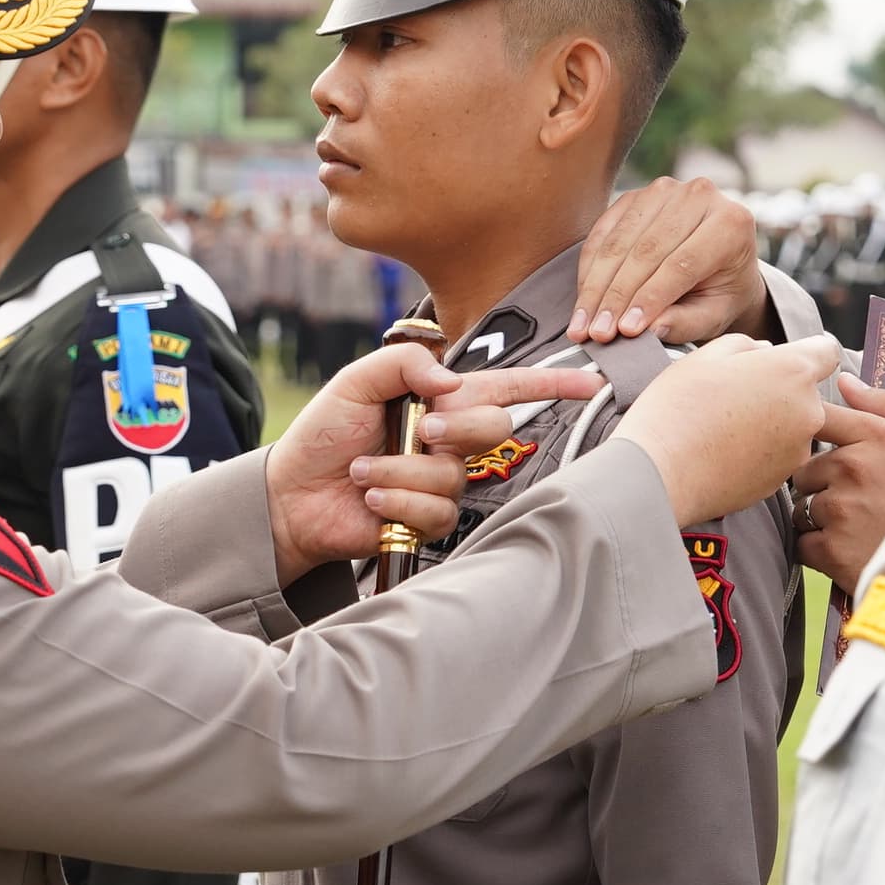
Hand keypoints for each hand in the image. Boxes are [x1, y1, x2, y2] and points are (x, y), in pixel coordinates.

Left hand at [264, 351, 602, 576]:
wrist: (292, 494)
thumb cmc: (325, 434)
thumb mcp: (357, 381)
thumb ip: (404, 364)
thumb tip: (450, 380)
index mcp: (442, 400)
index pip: (508, 388)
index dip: (553, 383)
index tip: (592, 379)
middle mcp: (451, 441)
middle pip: (494, 428)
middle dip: (458, 426)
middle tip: (421, 428)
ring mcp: (442, 482)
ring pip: (455, 474)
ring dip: (401, 469)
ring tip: (364, 469)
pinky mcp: (429, 520)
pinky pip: (436, 510)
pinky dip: (397, 500)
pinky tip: (371, 498)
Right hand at [571, 179, 771, 346]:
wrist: (719, 261)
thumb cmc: (720, 292)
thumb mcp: (715, 314)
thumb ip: (687, 322)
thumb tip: (650, 329)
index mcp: (731, 224)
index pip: (682, 264)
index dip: (650, 298)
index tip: (625, 331)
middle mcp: (699, 196)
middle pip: (646, 250)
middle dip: (616, 296)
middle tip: (598, 333)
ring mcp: (664, 190)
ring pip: (619, 241)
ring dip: (596, 286)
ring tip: (583, 324)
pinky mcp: (634, 196)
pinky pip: (603, 232)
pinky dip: (589, 268)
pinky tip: (583, 299)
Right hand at [610, 334, 840, 528]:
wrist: (659, 472)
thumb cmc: (678, 407)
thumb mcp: (707, 355)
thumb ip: (748, 346)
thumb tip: (766, 352)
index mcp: (793, 371)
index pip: (826, 351)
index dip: (807, 351)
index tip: (783, 360)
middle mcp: (808, 411)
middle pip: (807, 392)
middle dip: (781, 390)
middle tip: (737, 396)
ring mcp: (798, 450)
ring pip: (793, 426)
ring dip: (772, 423)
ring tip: (726, 428)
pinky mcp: (782, 481)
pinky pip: (778, 456)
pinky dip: (761, 452)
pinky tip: (725, 452)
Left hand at [792, 380, 884, 594]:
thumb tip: (846, 382)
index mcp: (878, 436)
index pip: (821, 417)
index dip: (819, 436)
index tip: (831, 453)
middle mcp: (853, 467)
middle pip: (805, 470)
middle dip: (824, 487)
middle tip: (860, 504)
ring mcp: (840, 508)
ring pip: (802, 508)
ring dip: (821, 521)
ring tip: (861, 530)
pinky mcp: (831, 549)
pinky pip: (804, 544)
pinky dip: (822, 553)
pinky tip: (854, 553)